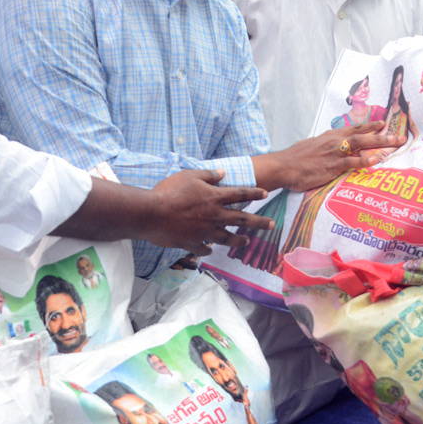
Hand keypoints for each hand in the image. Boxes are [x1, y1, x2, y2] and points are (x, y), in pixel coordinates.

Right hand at [146, 170, 270, 255]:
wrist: (151, 213)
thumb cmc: (169, 191)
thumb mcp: (189, 175)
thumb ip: (208, 175)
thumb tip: (222, 173)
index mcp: (214, 197)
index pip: (239, 194)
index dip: (253, 193)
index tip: (265, 194)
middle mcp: (214, 216)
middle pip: (241, 219)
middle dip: (259, 222)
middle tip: (272, 225)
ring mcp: (204, 232)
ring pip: (227, 238)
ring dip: (239, 240)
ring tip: (247, 241)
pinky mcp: (192, 243)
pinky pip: (204, 249)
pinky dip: (208, 250)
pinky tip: (210, 251)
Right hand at [254, 122, 403, 191]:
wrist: (283, 166)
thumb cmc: (295, 159)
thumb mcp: (311, 147)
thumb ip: (323, 146)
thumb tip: (328, 149)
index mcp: (330, 136)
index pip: (353, 128)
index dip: (369, 126)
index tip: (383, 123)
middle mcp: (334, 141)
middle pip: (362, 134)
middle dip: (382, 134)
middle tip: (398, 136)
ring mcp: (334, 152)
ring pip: (360, 144)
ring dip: (379, 143)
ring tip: (394, 144)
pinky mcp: (331, 166)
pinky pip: (351, 162)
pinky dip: (363, 160)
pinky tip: (375, 161)